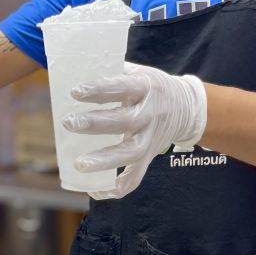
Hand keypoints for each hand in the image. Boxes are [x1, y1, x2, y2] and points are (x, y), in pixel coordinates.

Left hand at [62, 62, 206, 199]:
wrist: (187, 109)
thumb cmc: (151, 87)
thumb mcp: (139, 72)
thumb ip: (112, 71)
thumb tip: (74, 65)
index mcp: (145, 88)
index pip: (121, 88)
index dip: (98, 90)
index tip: (75, 91)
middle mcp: (150, 114)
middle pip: (123, 121)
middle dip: (94, 123)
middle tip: (68, 122)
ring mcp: (151, 139)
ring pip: (129, 154)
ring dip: (104, 161)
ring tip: (79, 164)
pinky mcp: (149, 157)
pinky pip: (135, 177)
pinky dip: (117, 187)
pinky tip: (94, 189)